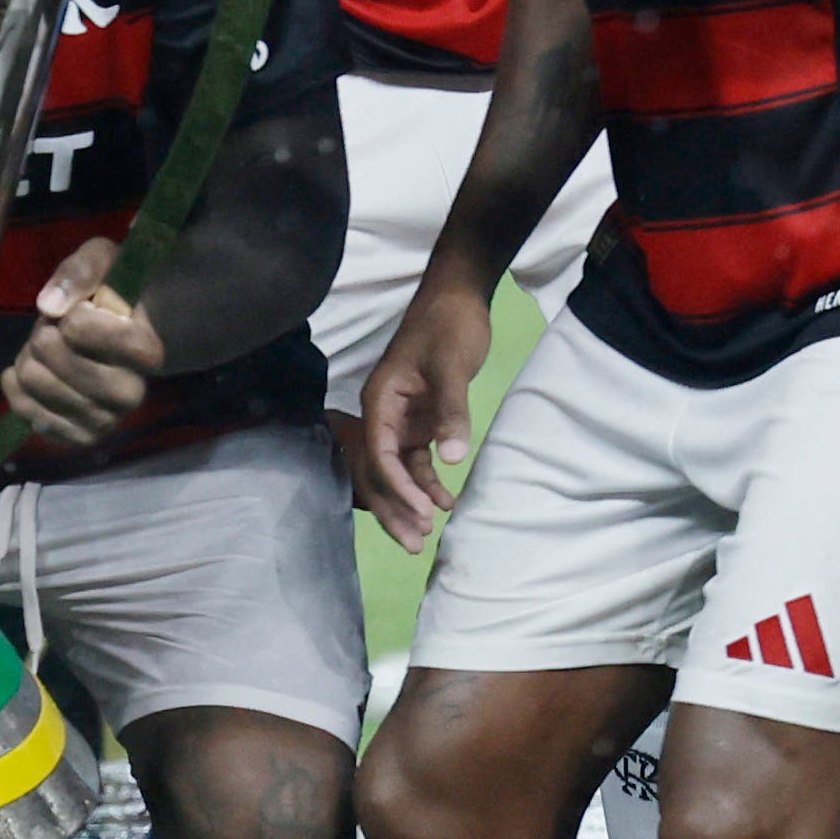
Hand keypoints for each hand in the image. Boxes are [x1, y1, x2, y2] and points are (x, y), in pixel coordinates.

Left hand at [0, 240, 163, 457]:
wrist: (113, 340)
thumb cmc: (108, 295)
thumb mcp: (103, 261)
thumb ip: (81, 271)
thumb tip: (50, 306)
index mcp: (147, 351)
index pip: (88, 331)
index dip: (74, 316)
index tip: (80, 311)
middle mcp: (131, 395)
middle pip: (53, 355)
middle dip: (43, 333)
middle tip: (56, 330)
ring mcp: (105, 421)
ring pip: (33, 379)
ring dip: (29, 356)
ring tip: (48, 350)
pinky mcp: (78, 439)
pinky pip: (25, 410)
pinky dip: (17, 385)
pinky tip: (32, 372)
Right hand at [341, 281, 488, 549]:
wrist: (460, 296)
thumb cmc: (449, 325)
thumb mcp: (451, 366)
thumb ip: (451, 412)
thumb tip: (451, 460)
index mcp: (380, 399)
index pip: (380, 452)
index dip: (397, 485)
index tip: (420, 512)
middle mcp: (384, 413)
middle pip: (382, 469)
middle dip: (397, 505)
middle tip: (416, 542)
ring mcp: (402, 418)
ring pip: (400, 469)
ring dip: (414, 498)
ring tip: (430, 530)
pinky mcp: (420, 420)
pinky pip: (419, 458)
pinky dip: (430, 480)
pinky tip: (447, 502)